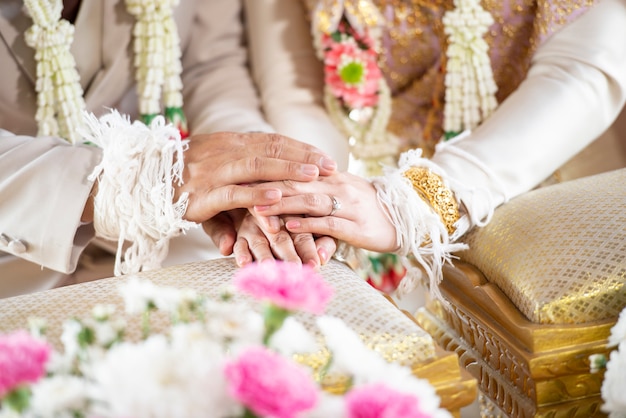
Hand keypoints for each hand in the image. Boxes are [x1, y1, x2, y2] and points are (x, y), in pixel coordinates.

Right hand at [174, 132, 336, 223]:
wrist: (142, 186)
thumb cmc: (184, 182)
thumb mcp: (214, 177)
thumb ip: (240, 187)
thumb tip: (259, 211)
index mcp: (229, 143)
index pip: (271, 140)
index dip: (299, 148)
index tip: (324, 157)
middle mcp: (223, 152)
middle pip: (270, 149)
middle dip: (302, 157)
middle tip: (330, 166)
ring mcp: (213, 172)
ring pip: (256, 167)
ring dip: (286, 170)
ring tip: (312, 176)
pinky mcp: (203, 195)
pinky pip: (234, 193)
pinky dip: (257, 195)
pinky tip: (278, 198)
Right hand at [203, 209, 336, 267]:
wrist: (260, 205)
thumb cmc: (299, 221)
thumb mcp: (315, 228)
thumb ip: (323, 242)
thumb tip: (323, 258)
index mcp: (295, 215)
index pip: (302, 235)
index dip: (308, 250)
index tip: (315, 266)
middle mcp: (273, 219)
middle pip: (282, 239)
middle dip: (288, 255)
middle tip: (294, 269)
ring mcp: (254, 226)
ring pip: (260, 242)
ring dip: (264, 256)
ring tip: (269, 268)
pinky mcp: (239, 233)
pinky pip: (239, 243)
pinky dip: (241, 253)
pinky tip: (243, 263)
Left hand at [253, 171, 397, 253]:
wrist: (405, 218)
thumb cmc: (368, 208)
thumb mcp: (342, 192)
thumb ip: (317, 189)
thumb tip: (286, 187)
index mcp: (332, 177)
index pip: (296, 171)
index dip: (269, 173)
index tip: (244, 174)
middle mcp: (338, 187)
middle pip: (298, 183)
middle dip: (268, 187)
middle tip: (241, 190)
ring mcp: (348, 206)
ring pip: (311, 201)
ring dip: (283, 205)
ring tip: (259, 209)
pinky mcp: (357, 226)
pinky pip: (330, 223)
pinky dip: (308, 224)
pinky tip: (290, 226)